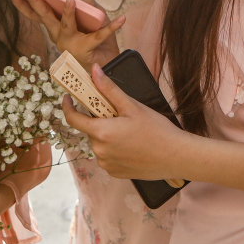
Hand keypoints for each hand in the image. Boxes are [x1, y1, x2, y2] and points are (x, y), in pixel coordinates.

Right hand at [8, 0, 122, 68]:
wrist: (106, 66)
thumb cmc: (95, 42)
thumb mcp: (90, 18)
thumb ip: (86, 4)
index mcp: (55, 28)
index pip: (35, 14)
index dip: (22, 2)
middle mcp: (58, 36)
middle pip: (44, 16)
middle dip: (34, 0)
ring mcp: (70, 43)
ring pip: (66, 25)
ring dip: (67, 12)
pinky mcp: (86, 49)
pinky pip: (99, 36)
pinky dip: (112, 27)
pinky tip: (121, 18)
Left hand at [62, 63, 189, 180]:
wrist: (177, 157)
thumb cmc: (157, 130)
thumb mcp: (132, 106)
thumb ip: (109, 89)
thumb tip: (93, 70)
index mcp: (101, 133)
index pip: (73, 119)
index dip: (67, 107)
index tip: (68, 97)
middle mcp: (100, 151)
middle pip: (90, 130)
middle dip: (99, 120)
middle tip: (118, 115)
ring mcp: (107, 164)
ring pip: (99, 143)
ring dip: (106, 135)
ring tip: (128, 132)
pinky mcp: (115, 173)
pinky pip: (107, 157)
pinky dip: (114, 149)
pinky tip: (131, 145)